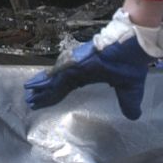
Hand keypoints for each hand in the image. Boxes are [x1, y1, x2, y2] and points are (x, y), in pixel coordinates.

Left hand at [24, 9, 162, 120]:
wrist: (133, 46)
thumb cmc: (132, 62)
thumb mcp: (130, 90)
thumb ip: (128, 103)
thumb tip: (133, 116)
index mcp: (89, 74)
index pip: (68, 87)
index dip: (57, 95)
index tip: (47, 102)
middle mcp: (79, 69)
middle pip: (57, 85)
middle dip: (45, 94)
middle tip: (31, 102)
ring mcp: (74, 65)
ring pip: (53, 80)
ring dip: (40, 89)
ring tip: (28, 96)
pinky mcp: (73, 63)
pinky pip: (55, 75)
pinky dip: (43, 81)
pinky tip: (32, 86)